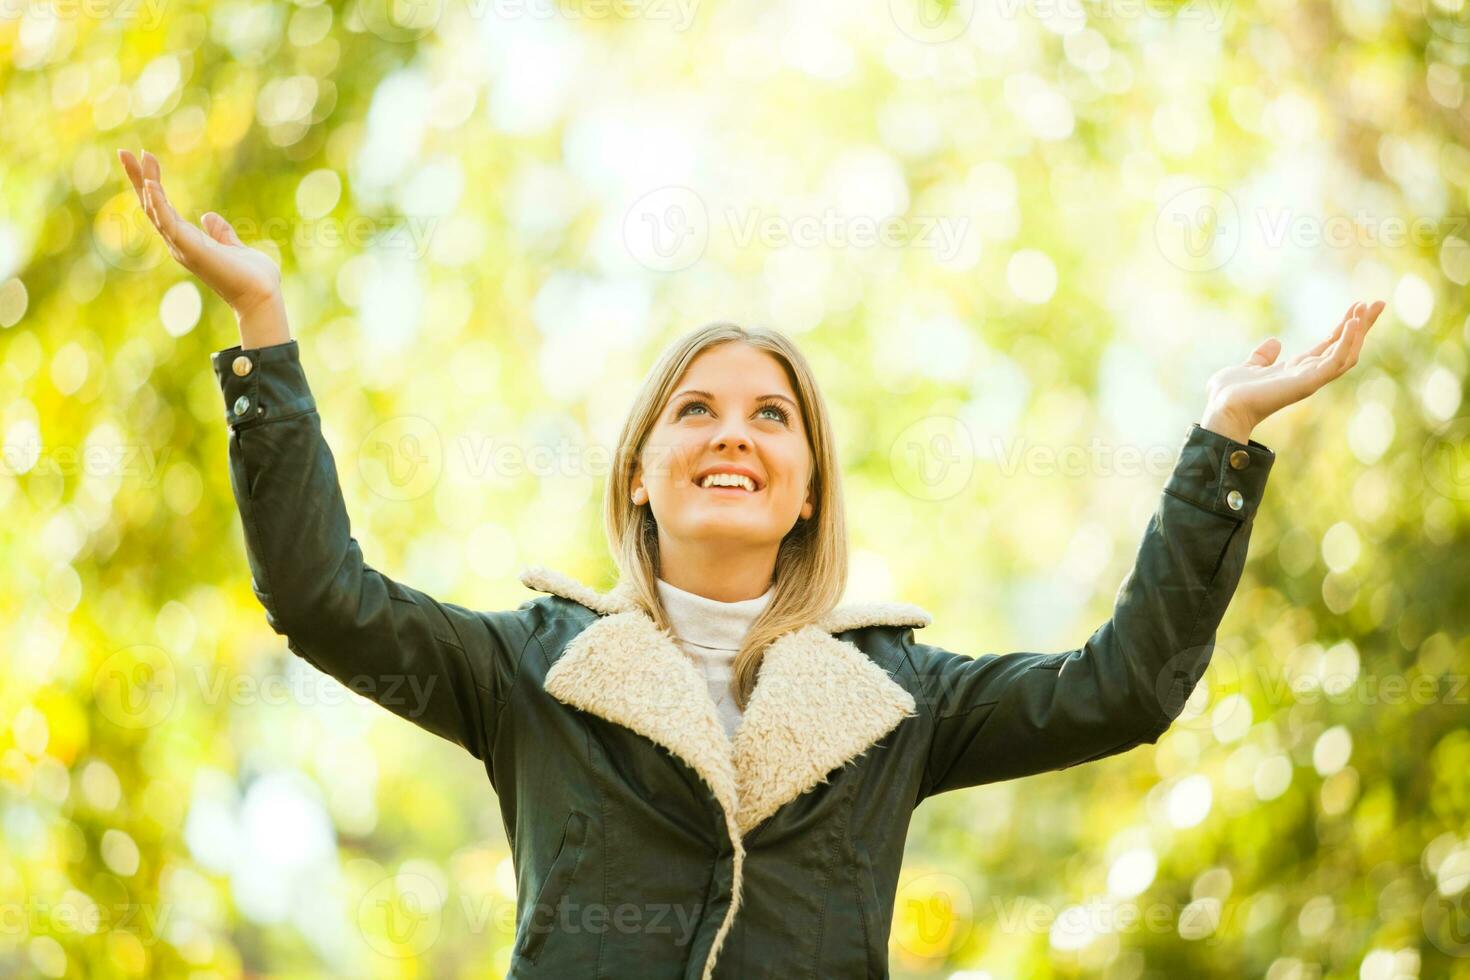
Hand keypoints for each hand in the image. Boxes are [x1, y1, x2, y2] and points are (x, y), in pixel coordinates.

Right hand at [117, 148, 288, 343]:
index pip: (162, 208)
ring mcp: (183, 247)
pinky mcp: (192, 249)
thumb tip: (208, 217)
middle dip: (138, 178)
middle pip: (151, 205)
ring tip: (138, 156)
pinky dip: (159, 204)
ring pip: (155, 210)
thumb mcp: (235, 246)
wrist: (262, 297)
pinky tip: (151, 185)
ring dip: (146, 183)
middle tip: (124, 151)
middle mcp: (179, 244)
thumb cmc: (252, 277)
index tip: (145, 159)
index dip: (151, 185)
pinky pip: (169, 223)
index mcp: (188, 241)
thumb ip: (221, 233)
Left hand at [1202, 299, 1386, 437]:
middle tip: (1379, 303)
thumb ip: (1263, 356)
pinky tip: (1352, 324)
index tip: (1360, 306)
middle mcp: (1308, 374)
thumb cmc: (1230, 393)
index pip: (1330, 345)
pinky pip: (1334, 362)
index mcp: (1297, 370)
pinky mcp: (1307, 382)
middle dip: (1362, 326)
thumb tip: (1275, 343)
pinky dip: (1346, 344)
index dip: (1345, 326)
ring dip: (1358, 331)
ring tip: (1367, 308)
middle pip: (1345, 347)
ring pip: (1346, 354)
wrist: (1221, 408)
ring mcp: (1310, 379)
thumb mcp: (1248, 366)